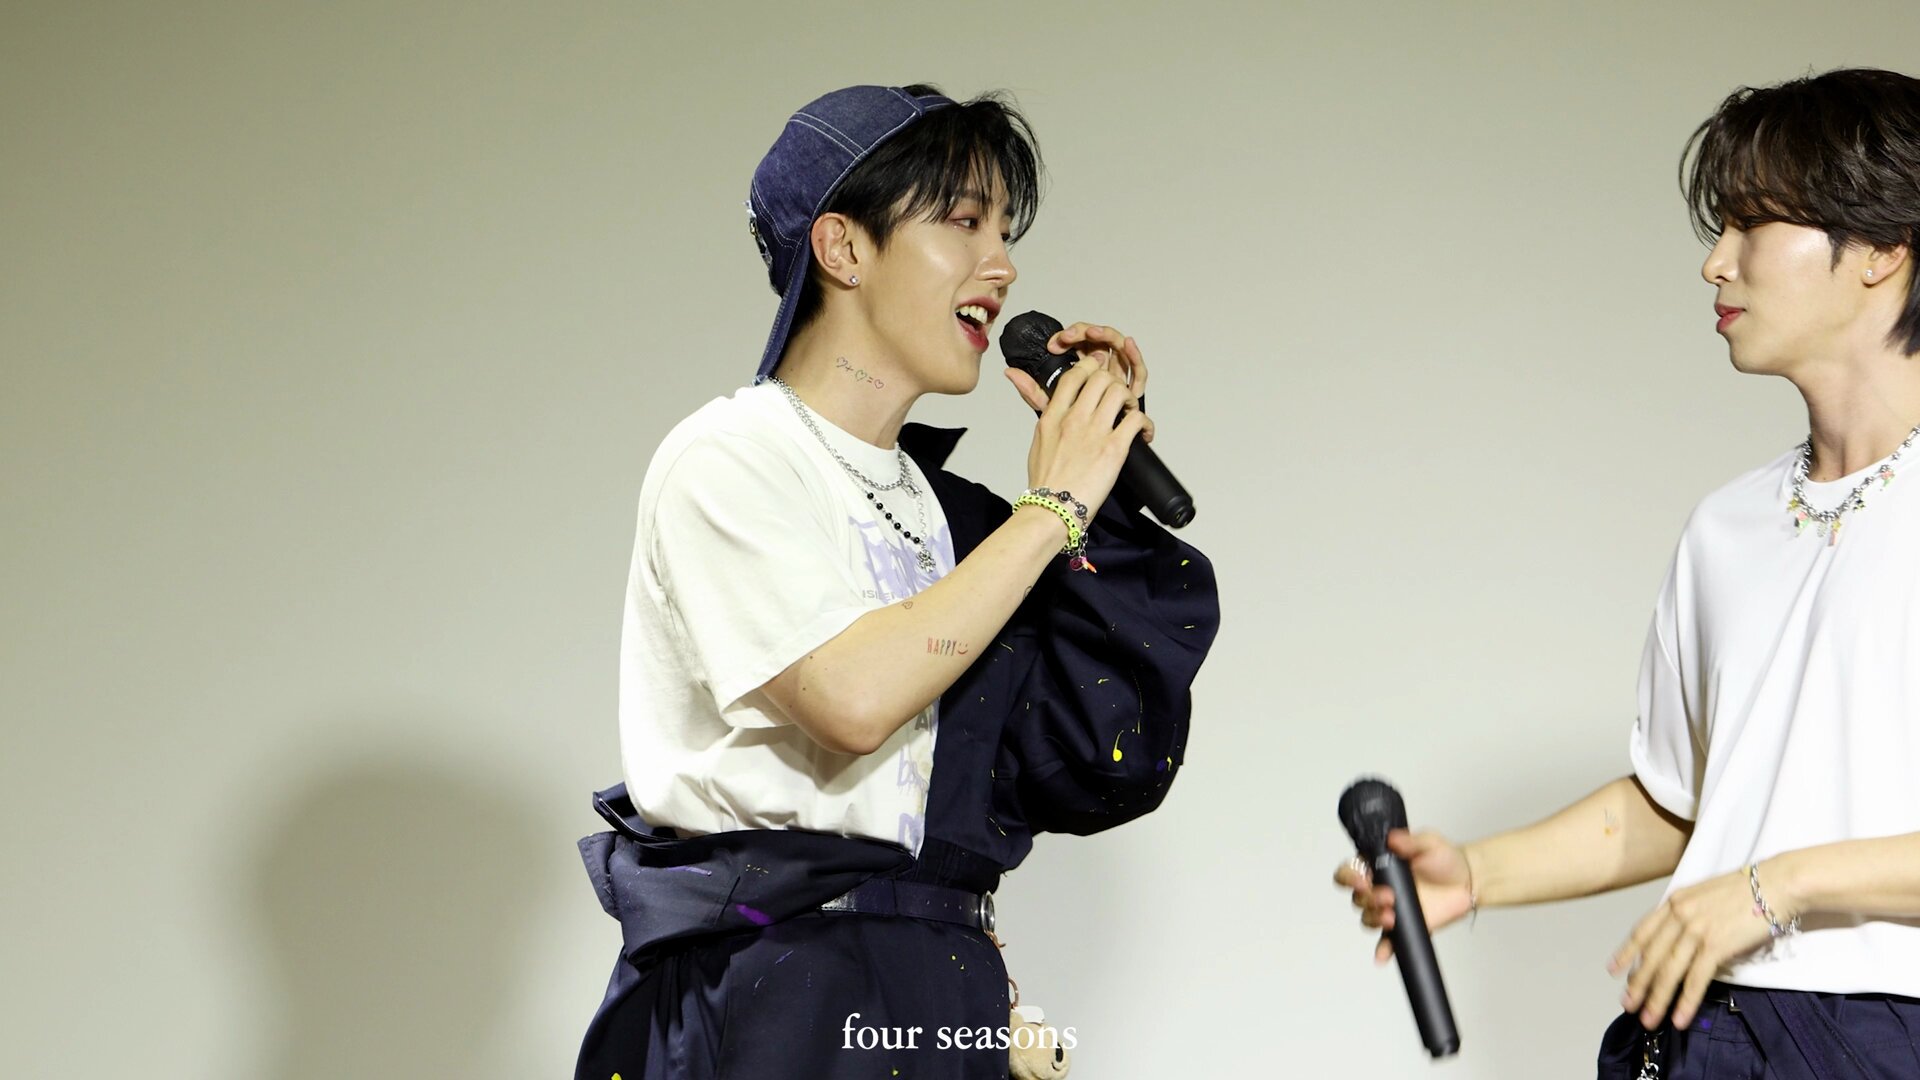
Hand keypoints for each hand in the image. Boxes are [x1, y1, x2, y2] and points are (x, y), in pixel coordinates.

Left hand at [1004, 322, 1154, 442]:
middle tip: (1074, 336)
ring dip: (1107, 335)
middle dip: (1086, 332)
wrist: (1081, 474)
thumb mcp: (1050, 415)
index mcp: (1079, 377)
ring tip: (1094, 333)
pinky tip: (1128, 343)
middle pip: (1098, 341)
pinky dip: (1134, 354)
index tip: (1055, 343)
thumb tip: (1009, 371)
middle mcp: (1099, 374)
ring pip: (1118, 348)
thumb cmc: (1066, 447)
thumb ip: (1033, 391)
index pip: (1077, 345)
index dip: (1069, 337)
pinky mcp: (1133, 391)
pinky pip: (1138, 369)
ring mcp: (1118, 379)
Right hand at [1004, 323, 1151, 516]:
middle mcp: (1074, 419)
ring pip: (1120, 392)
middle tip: (1118, 397)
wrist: (1052, 510)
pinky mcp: (1113, 449)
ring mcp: (1094, 432)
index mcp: (1053, 416)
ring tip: (1130, 414)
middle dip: (1114, 382)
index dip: (1091, 366)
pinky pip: (1136, 420)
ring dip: (1130, 400)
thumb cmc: (1046, 481)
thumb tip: (1030, 390)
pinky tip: (1143, 434)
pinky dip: (1145, 424)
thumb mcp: (1038, 438)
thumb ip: (1041, 410)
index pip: (1074, 375)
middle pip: (1101, 377)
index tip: (1100, 372)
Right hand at [1333, 829, 1476, 963]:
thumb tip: (1392, 839)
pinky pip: (1387, 942)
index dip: (1348, 877)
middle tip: (1388, 897)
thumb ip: (1410, 840)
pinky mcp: (1404, 926)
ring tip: (1392, 917)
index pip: (1350, 872)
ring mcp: (1390, 909)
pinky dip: (1382, 950)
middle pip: (1357, 898)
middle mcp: (1379, 888)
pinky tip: (1382, 955)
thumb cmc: (1445, 860)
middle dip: (1368, 899)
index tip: (1361, 880)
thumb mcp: (1429, 843)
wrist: (1467, 882)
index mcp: (1379, 866)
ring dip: (1374, 919)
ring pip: (1368, 919)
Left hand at [1609, 864, 1779, 1029]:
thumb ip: (1686, 914)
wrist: (1775, 884)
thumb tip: (1677, 939)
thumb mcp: (1704, 895)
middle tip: (1627, 1005)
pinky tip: (1679, 1018)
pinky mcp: (1716, 945)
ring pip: (1669, 971)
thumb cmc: (1746, 891)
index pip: (1642, 931)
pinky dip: (1685, 1001)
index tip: (1614, 970)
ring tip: (1648, 1019)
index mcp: (1674, 901)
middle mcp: (1679, 915)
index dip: (1627, 953)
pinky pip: (1695, 979)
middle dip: (1638, 984)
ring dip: (1657, 999)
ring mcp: (1696, 930)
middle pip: (1652, 956)